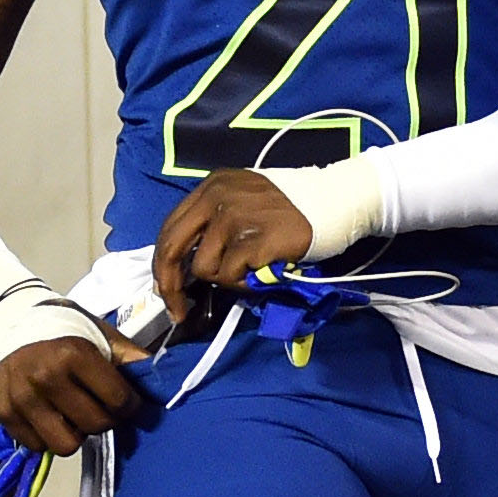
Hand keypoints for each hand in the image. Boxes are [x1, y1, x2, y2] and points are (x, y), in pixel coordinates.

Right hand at [0, 332, 135, 457]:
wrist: (6, 322)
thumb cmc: (62, 331)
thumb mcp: (100, 334)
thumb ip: (131, 358)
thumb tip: (164, 383)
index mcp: (73, 354)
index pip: (119, 401)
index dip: (129, 406)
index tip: (126, 402)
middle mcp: (45, 377)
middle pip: (95, 426)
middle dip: (104, 419)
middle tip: (98, 406)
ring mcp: (21, 398)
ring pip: (66, 445)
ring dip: (75, 433)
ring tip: (72, 414)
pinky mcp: (3, 413)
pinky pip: (38, 446)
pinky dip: (47, 436)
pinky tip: (48, 415)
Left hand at [154, 168, 312, 311]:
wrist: (334, 201)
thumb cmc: (290, 207)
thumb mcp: (242, 200)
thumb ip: (213, 223)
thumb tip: (187, 266)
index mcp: (211, 186)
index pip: (170, 227)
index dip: (163, 263)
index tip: (166, 288)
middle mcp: (216, 197)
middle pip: (172, 248)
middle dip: (170, 285)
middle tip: (178, 310)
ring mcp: (234, 217)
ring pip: (204, 268)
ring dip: (224, 279)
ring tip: (249, 273)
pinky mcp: (253, 239)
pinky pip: (230, 276)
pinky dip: (243, 284)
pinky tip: (261, 273)